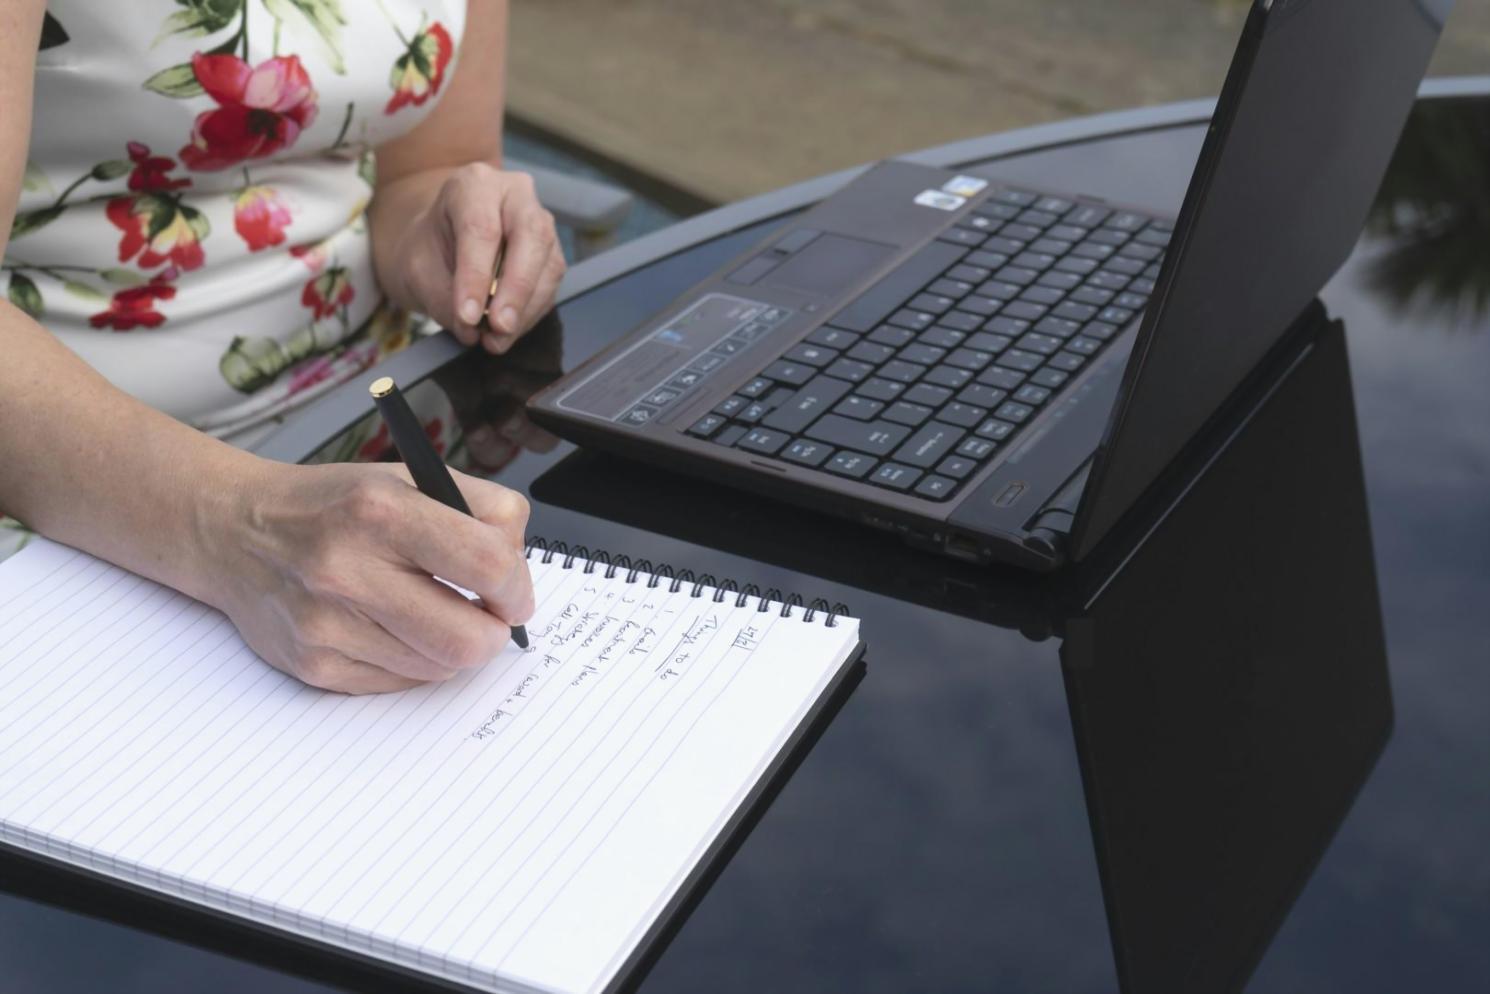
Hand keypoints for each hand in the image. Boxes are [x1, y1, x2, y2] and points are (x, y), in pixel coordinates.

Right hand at [211, 460, 534, 693]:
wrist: (235, 530)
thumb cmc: (335, 505)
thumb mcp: (411, 477)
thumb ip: (484, 510)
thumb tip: (521, 568)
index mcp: (380, 510)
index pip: (488, 565)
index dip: (518, 587)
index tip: (515, 591)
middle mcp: (346, 568)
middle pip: (469, 639)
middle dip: (494, 632)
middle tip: (488, 614)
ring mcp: (326, 624)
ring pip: (439, 667)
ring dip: (452, 644)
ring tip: (429, 609)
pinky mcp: (313, 665)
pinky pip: (402, 683)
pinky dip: (414, 660)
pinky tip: (391, 626)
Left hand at [387, 163, 565, 354]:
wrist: (441, 241)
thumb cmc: (428, 247)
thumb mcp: (416, 268)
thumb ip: (441, 297)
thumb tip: (471, 329)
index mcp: (474, 185)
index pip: (481, 229)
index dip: (476, 276)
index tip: (466, 316)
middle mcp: (515, 196)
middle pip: (530, 237)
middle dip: (516, 289)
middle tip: (498, 327)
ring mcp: (540, 222)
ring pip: (547, 264)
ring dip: (525, 309)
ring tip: (496, 339)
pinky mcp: (551, 253)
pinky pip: (550, 285)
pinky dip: (530, 314)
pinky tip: (507, 331)